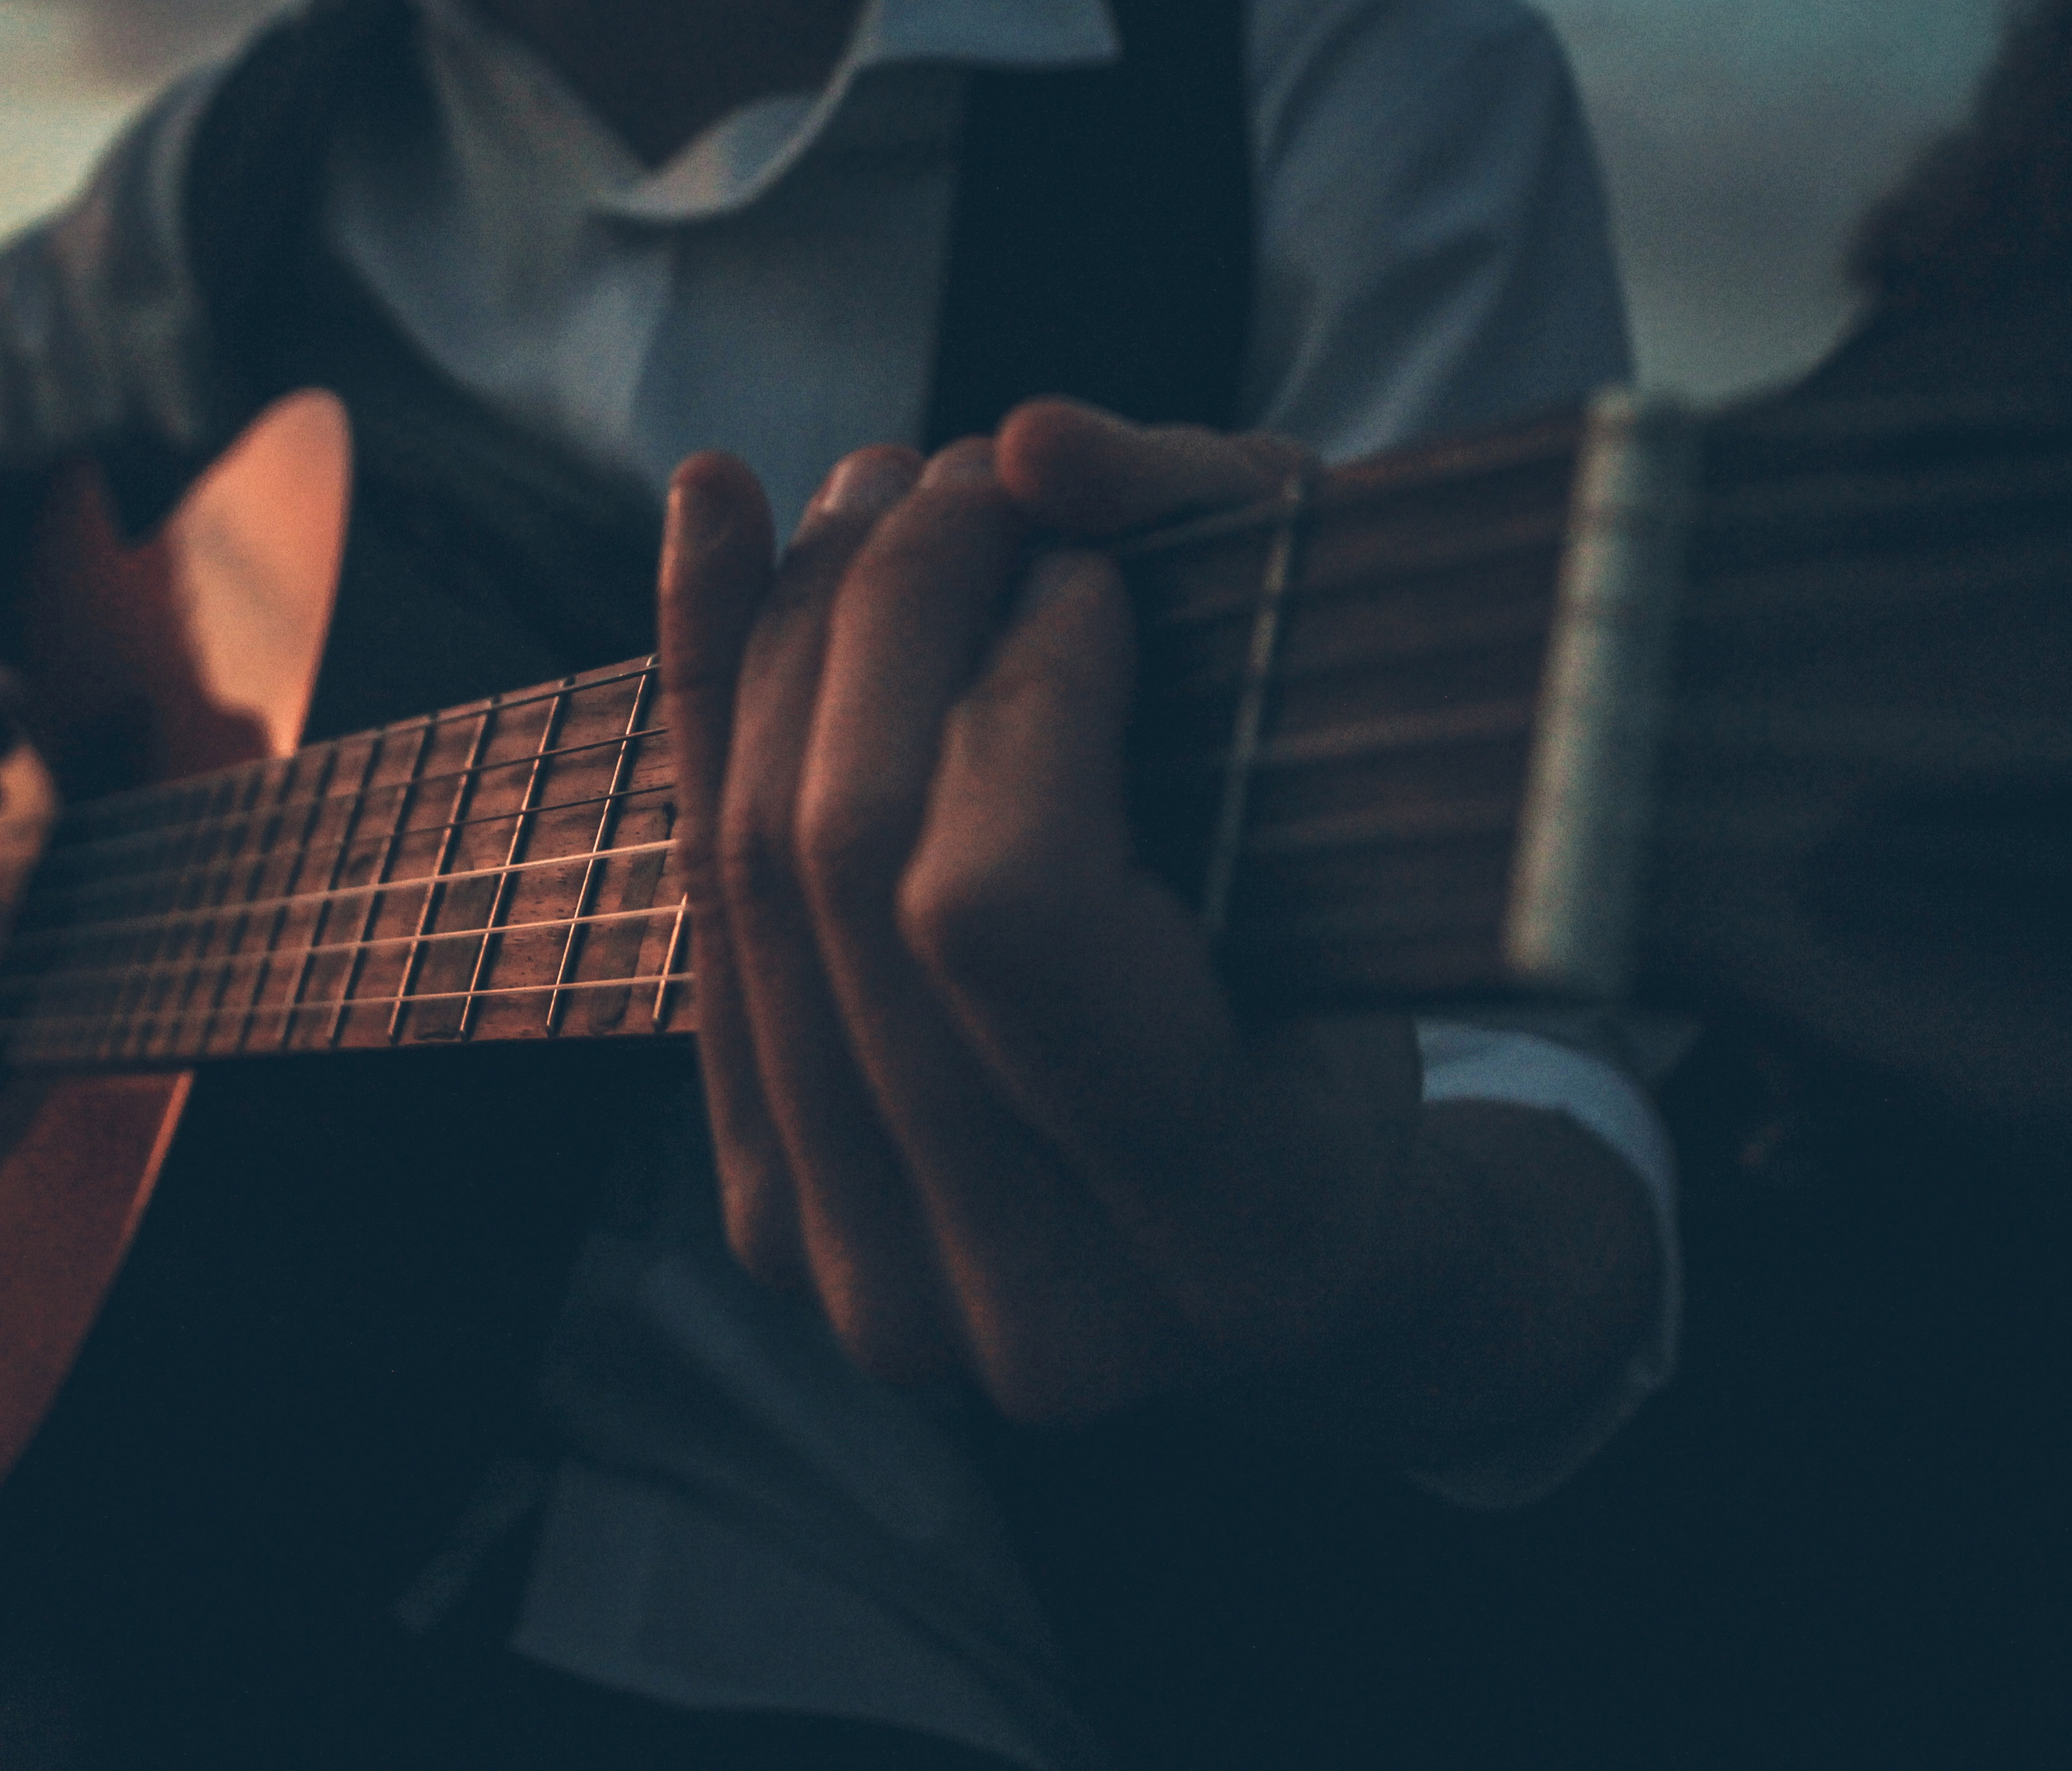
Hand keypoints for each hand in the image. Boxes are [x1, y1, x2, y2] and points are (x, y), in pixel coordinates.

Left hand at [661, 399, 1656, 1450]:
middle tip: (966, 480)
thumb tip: (1035, 446)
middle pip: (843, 877)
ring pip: (743, 885)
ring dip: (795, 638)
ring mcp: (871, 1279)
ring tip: (878, 492)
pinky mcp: (774, 1215)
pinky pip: (696, 919)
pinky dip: (702, 700)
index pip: (1001, 905)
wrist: (1294, 1242)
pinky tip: (717, 522)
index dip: (1024, 687)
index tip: (1091, 572)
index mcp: (1231, 1231)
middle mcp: (1032, 1301)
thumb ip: (1239, 584)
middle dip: (893, 618)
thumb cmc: (1366, 996)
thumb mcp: (1375, 802)